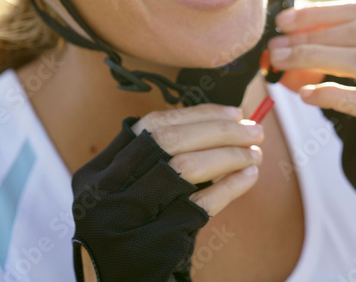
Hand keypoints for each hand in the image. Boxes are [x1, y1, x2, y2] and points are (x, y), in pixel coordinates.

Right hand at [71, 104, 261, 281]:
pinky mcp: (157, 241)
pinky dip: (230, 186)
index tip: (232, 113)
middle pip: (171, 141)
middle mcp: (109, 190)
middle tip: (254, 130)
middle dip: (219, 131)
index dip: (198, 115)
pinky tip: (249, 177)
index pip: (153, 125)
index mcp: (100, 173)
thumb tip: (215, 125)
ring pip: (186, 168)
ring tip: (255, 154)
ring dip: (229, 155)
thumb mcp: (122, 195)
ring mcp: (130, 216)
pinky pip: (202, 205)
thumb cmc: (127, 236)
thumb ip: (152, 162)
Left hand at [266, 0, 355, 115]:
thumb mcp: (352, 43)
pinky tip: (305, 94)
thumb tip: (288, 20)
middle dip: (310, 37)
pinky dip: (331, 95)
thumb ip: (326, 30)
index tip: (282, 21)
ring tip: (280, 62)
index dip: (318, 13)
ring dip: (315, 59)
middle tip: (274, 47)